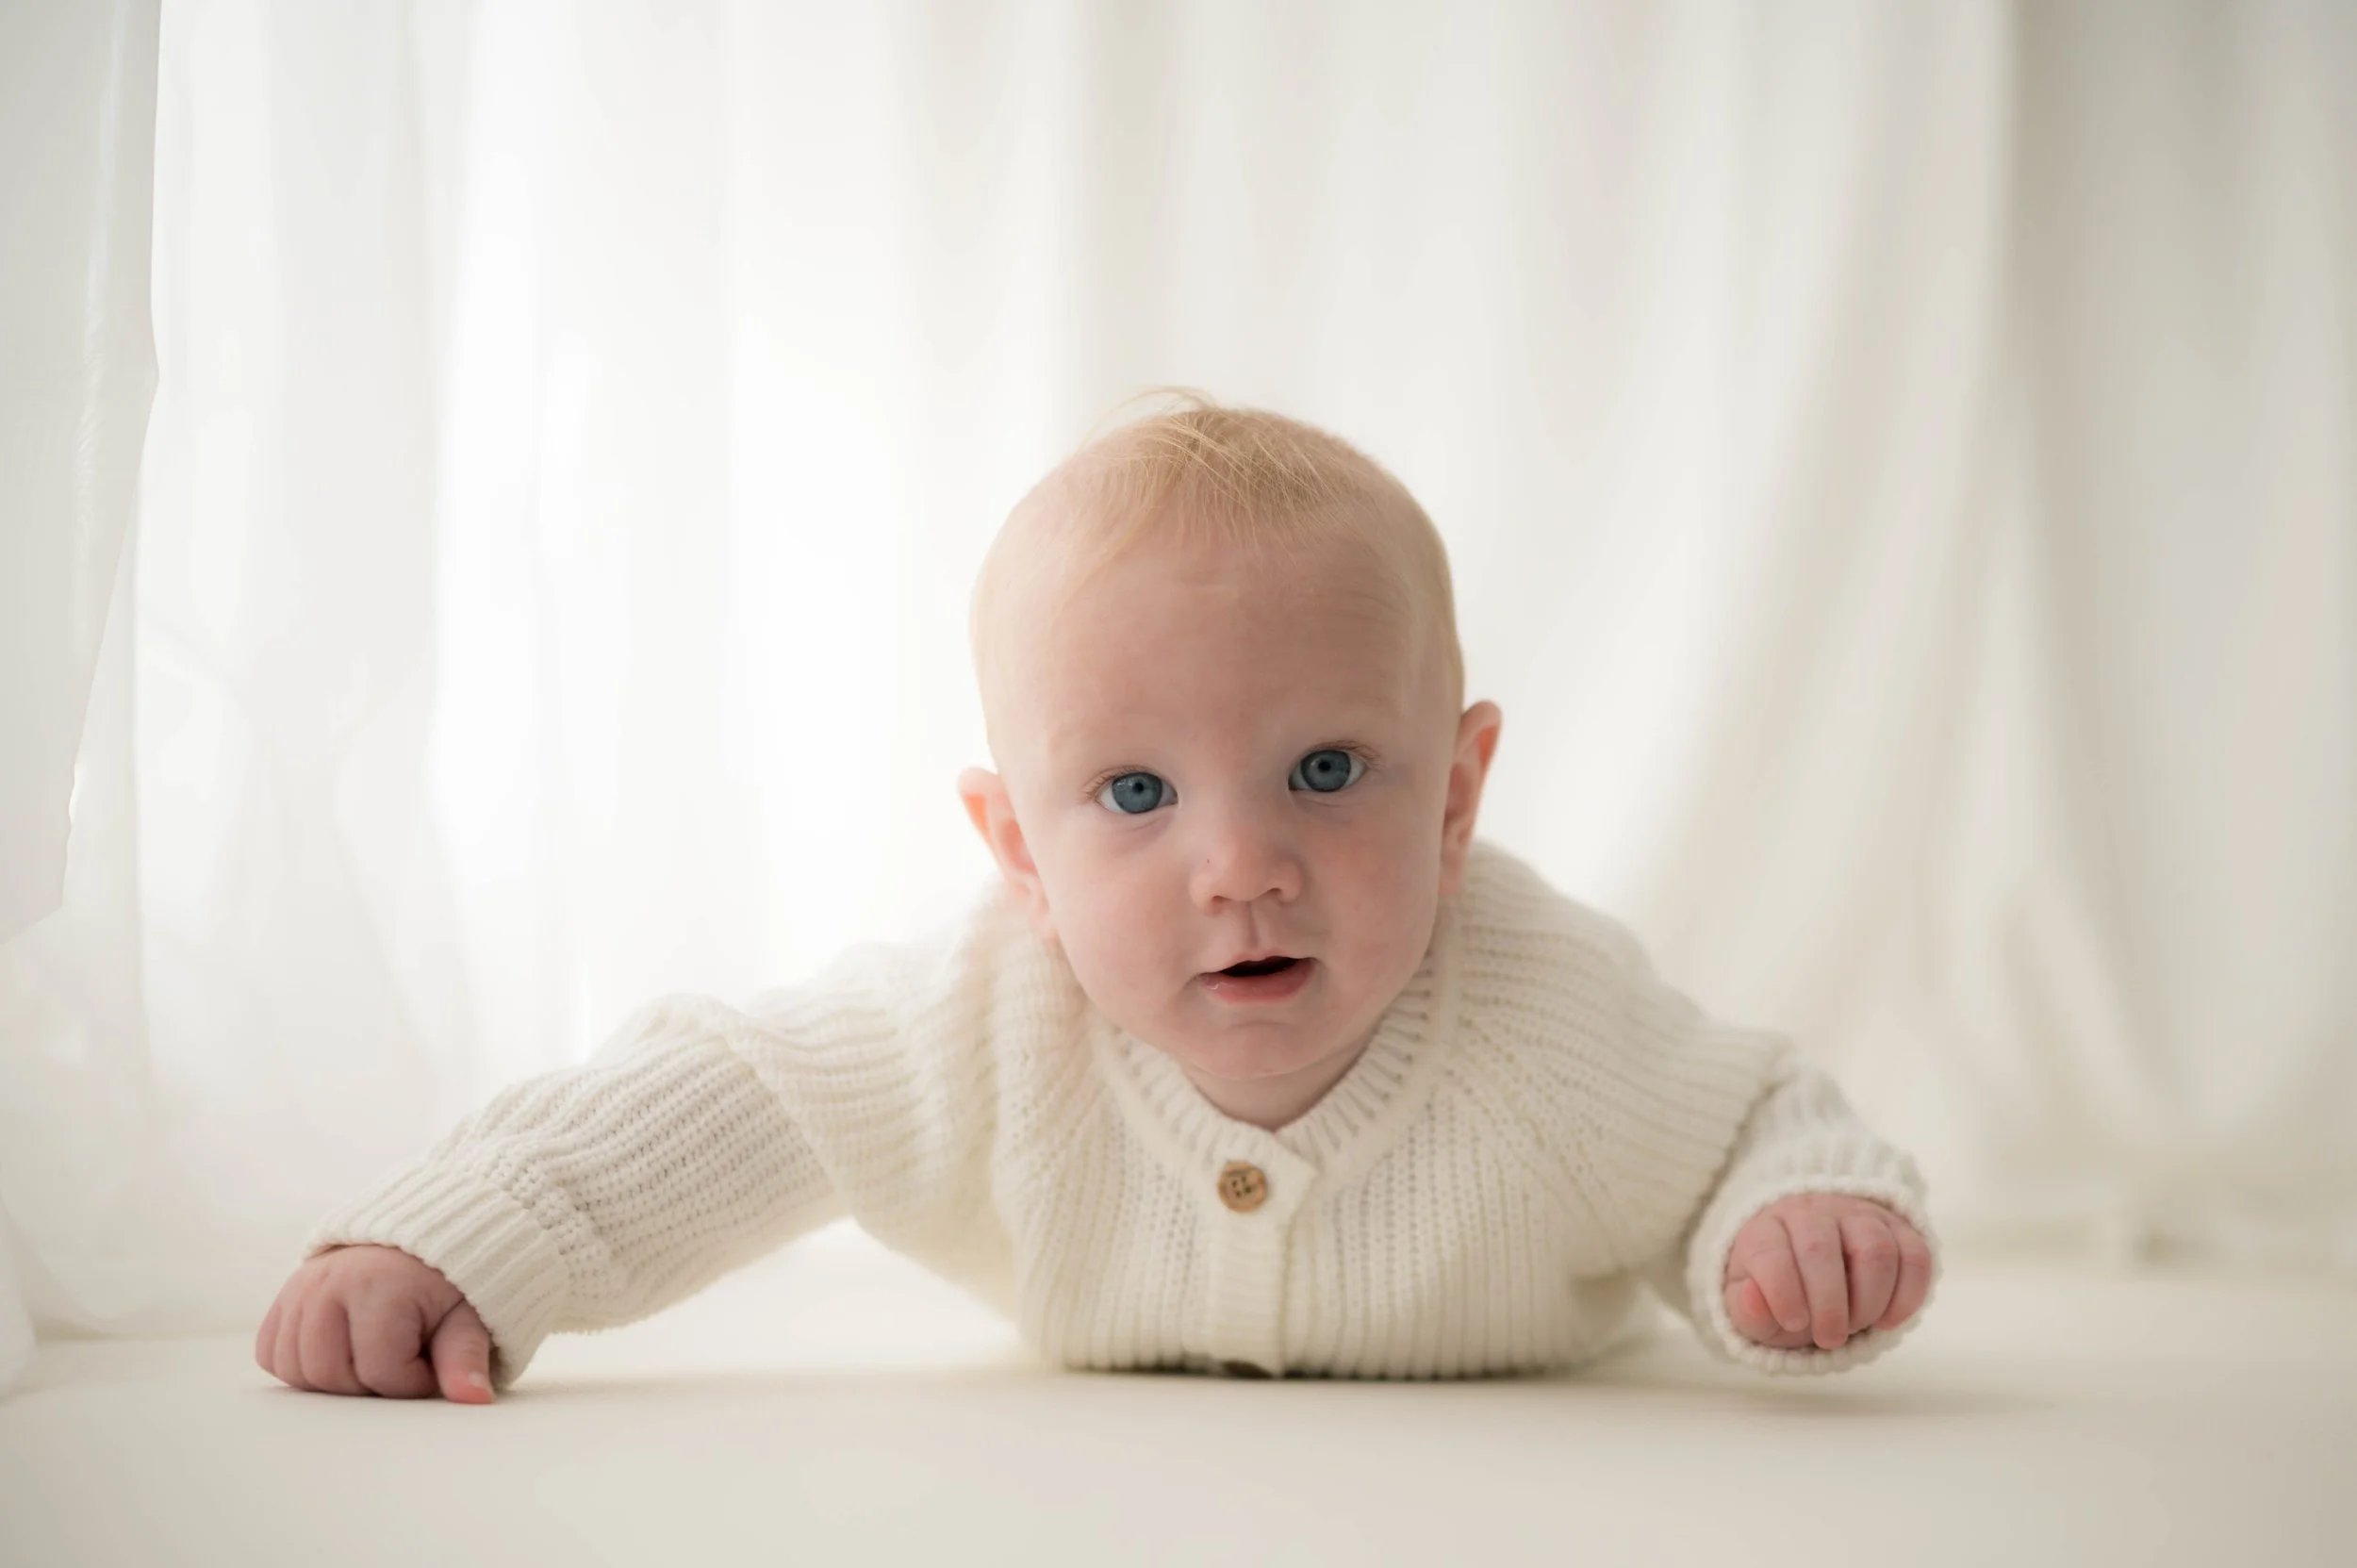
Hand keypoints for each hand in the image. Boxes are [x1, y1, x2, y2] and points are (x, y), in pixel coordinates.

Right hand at [255, 1243, 495, 1401]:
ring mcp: (300, 1288)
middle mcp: (330, 1282)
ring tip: (371, 1355)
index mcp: (380, 1285)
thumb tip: (473, 1399)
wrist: (416, 1242)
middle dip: (368, 1384)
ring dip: (333, 1378)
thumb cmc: (446, 1284)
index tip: (431, 1361)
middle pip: (329, 1375)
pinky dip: (300, 1364)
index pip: (381, 1371)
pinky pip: (271, 1354)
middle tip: (399, 1362)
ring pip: (294, 1369)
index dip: (412, 1381)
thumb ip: (466, 1357)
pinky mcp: (283, 1298)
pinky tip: (338, 1352)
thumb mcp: (468, 1317)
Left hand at [1723, 1193, 1932, 1350]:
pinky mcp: (1898, 1229)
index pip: (1770, 1252)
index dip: (1782, 1291)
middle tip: (1829, 1338)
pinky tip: (1887, 1321)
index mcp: (1766, 1229)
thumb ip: (1746, 1310)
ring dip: (1869, 1301)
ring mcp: (1858, 1216)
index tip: (1794, 1323)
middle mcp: (1811, 1212)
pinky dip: (1907, 1296)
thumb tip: (1754, 1300)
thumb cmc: (1779, 1289)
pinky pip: (1915, 1256)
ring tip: (1856, 1326)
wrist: (1813, 1258)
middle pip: (1821, 1248)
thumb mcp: (1750, 1306)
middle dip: (1828, 1304)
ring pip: (1874, 1248)